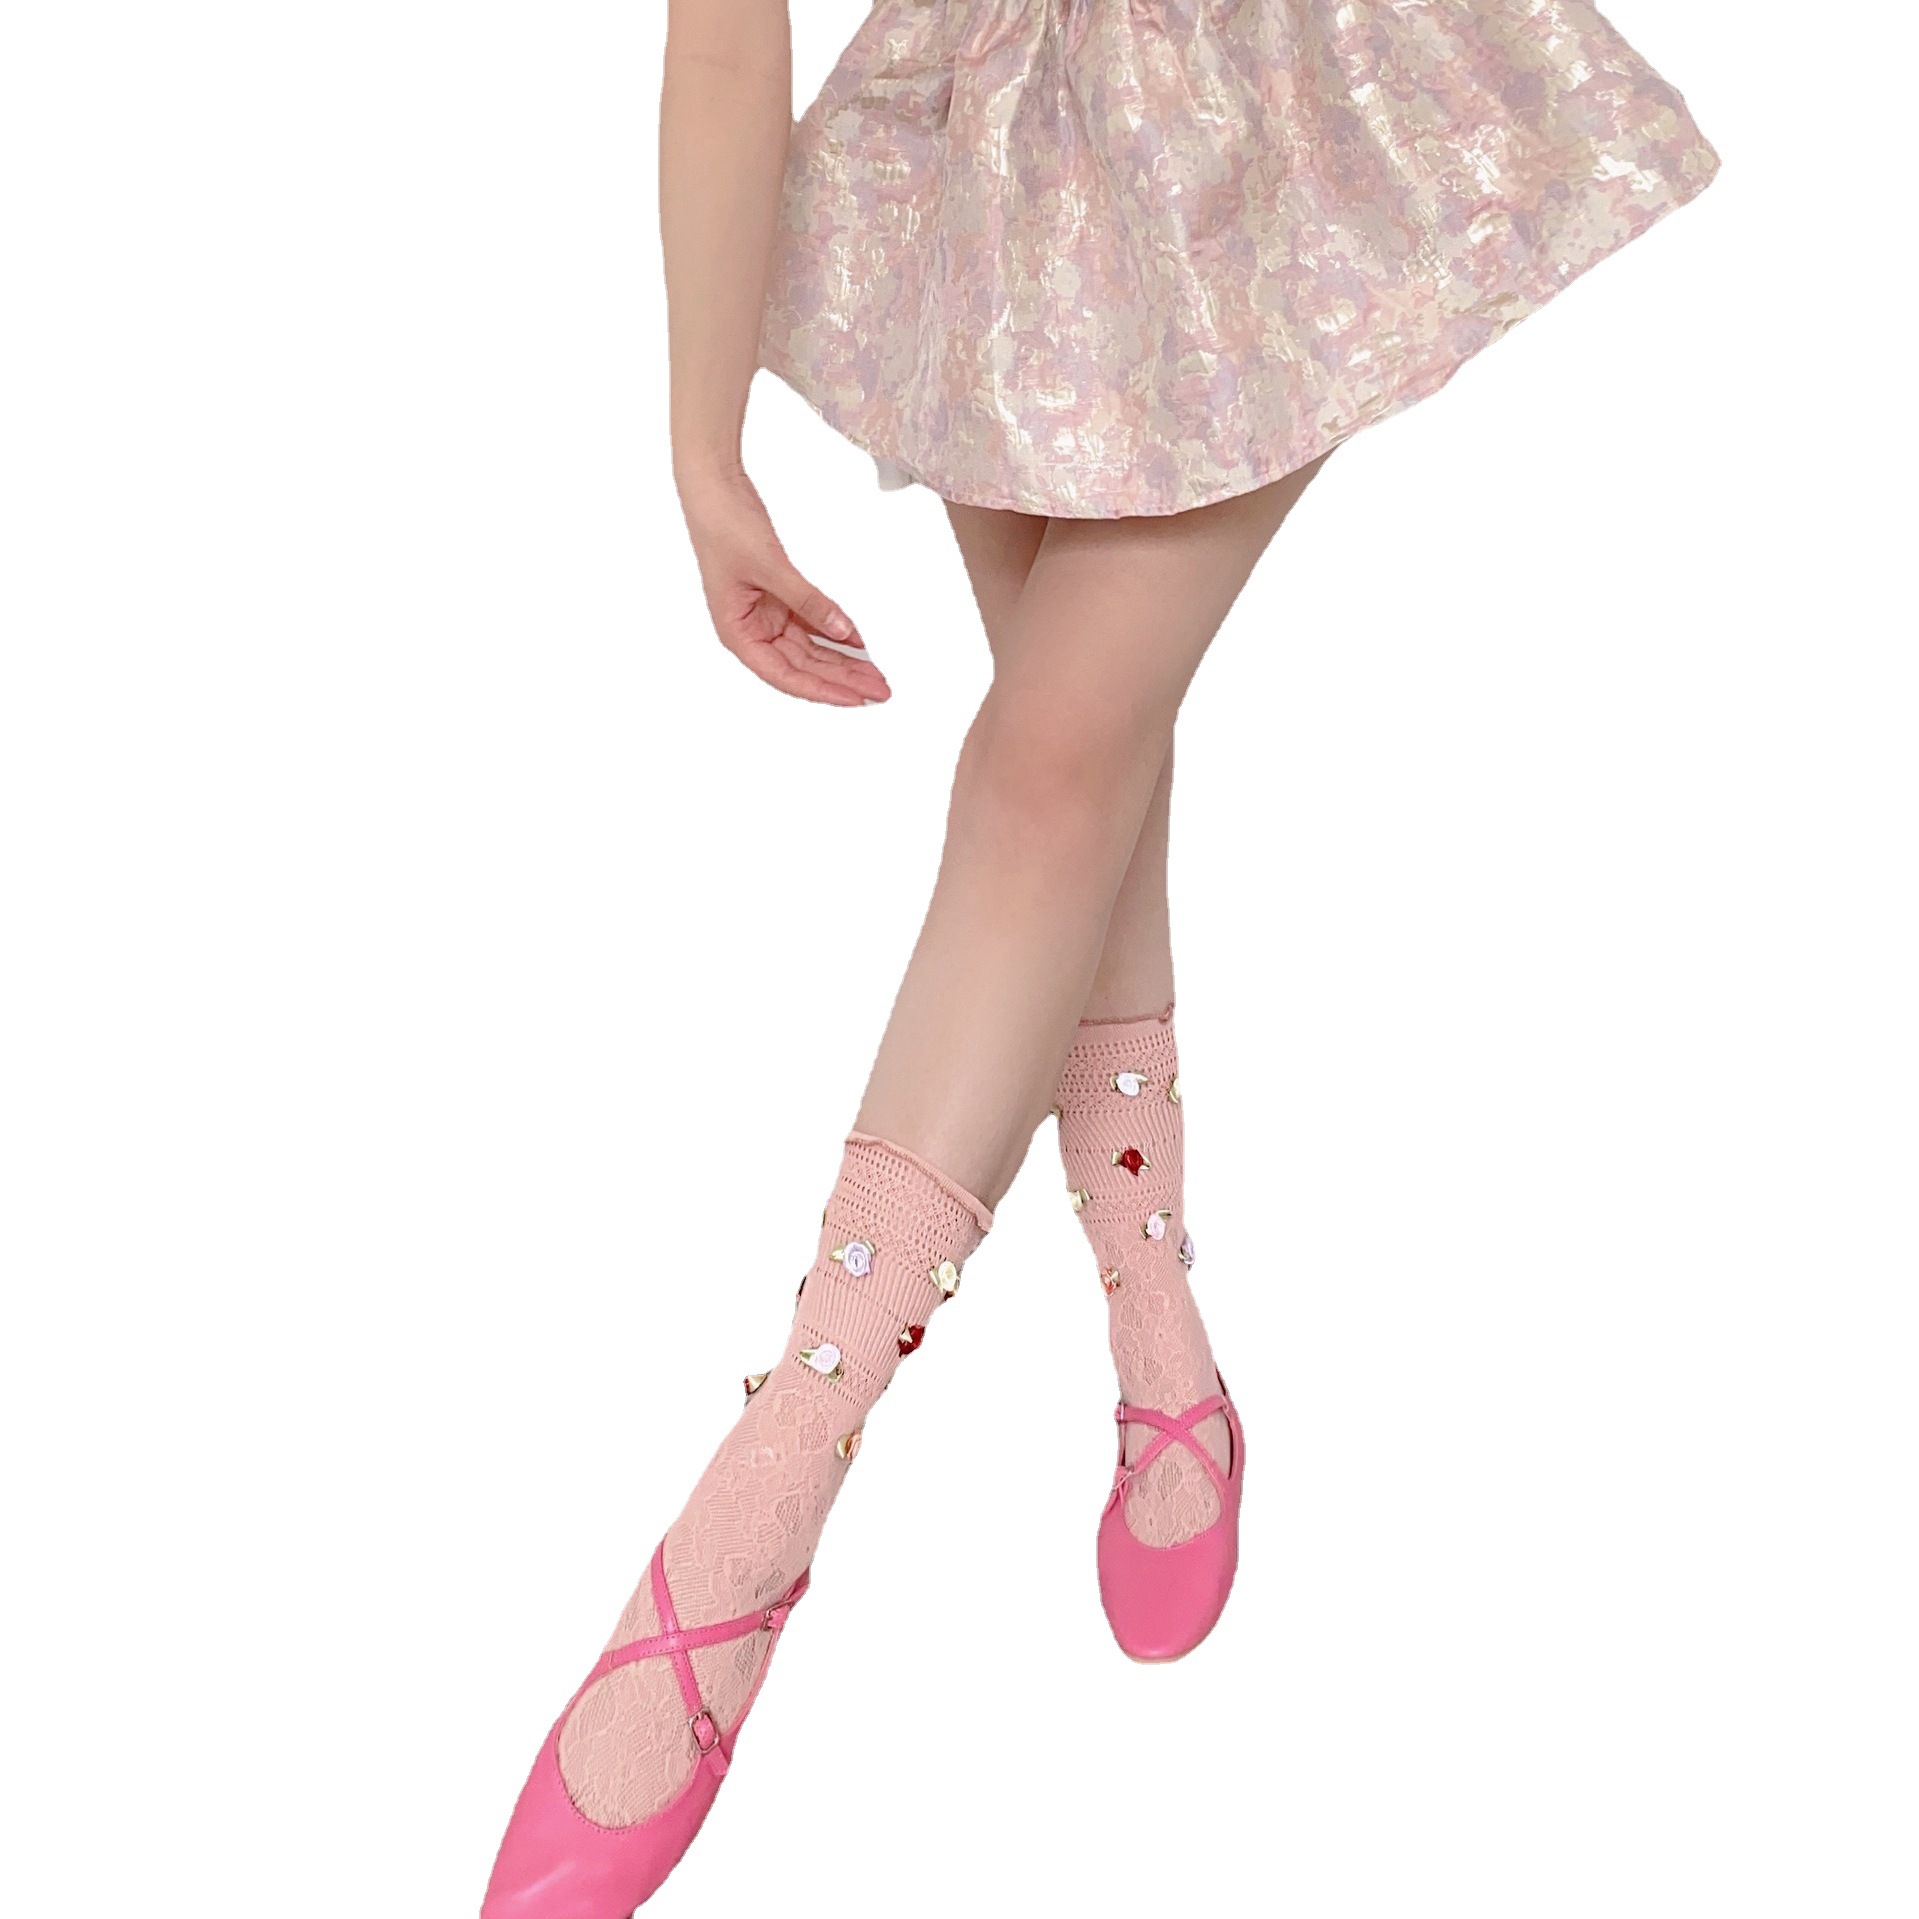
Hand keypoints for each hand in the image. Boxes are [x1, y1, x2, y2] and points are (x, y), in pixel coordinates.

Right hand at [677, 469, 890, 707]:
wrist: (714, 486)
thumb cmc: (723, 526)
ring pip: (811, 650)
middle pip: (803, 667)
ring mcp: (766, 616)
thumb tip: (843, 632)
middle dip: (842, 679)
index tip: (855, 699)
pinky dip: (836, 632)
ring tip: (875, 673)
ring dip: (842, 661)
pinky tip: (860, 644)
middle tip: (879, 690)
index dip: (823, 690)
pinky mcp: (778, 598)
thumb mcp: (770, 566)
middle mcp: (753, 632)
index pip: (786, 676)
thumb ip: (809, 602)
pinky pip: (812, 624)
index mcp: (738, 634)